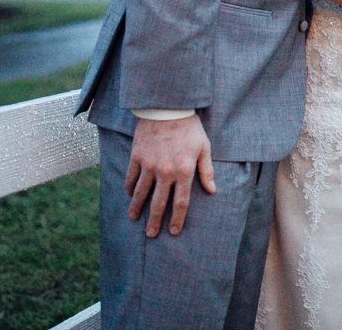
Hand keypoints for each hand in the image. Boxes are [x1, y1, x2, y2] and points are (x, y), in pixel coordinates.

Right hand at [125, 115, 215, 237]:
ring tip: (134, 218)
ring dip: (137, 208)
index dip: (177, 219)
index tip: (173, 231)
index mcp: (184, 171)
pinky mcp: (137, 156)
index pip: (180, 202)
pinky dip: (129, 188)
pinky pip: (131, 177)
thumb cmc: (189, 127)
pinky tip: (129, 195)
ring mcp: (149, 165)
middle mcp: (166, 172)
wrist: (167, 108)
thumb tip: (212, 191)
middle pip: (158, 203)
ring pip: (141, 193)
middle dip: (154, 221)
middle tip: (151, 234)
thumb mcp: (204, 147)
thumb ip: (207, 170)